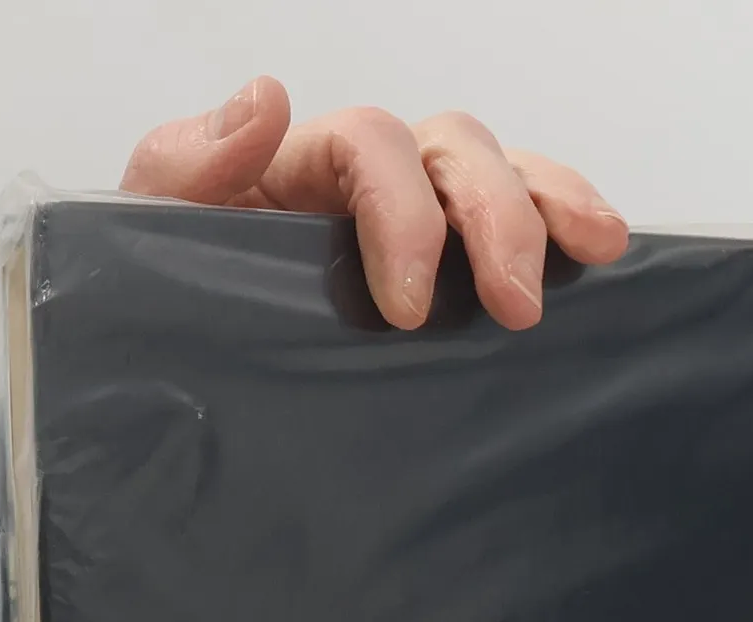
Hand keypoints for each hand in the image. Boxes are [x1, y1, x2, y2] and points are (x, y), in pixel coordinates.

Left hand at [120, 77, 627, 331]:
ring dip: (552, 208)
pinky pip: (521, 227)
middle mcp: (370, 184)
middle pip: (454, 150)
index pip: (371, 147)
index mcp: (297, 167)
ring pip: (500, 175)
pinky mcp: (454, 280)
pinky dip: (566, 226)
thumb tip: (265, 97)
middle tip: (517, 306)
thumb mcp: (149, 237)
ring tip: (598, 252)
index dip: (402, 214)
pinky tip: (603, 256)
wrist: (182, 394)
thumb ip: (185, 169)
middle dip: (496, 218)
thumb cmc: (167, 313)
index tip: (407, 310)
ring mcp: (421, 226)